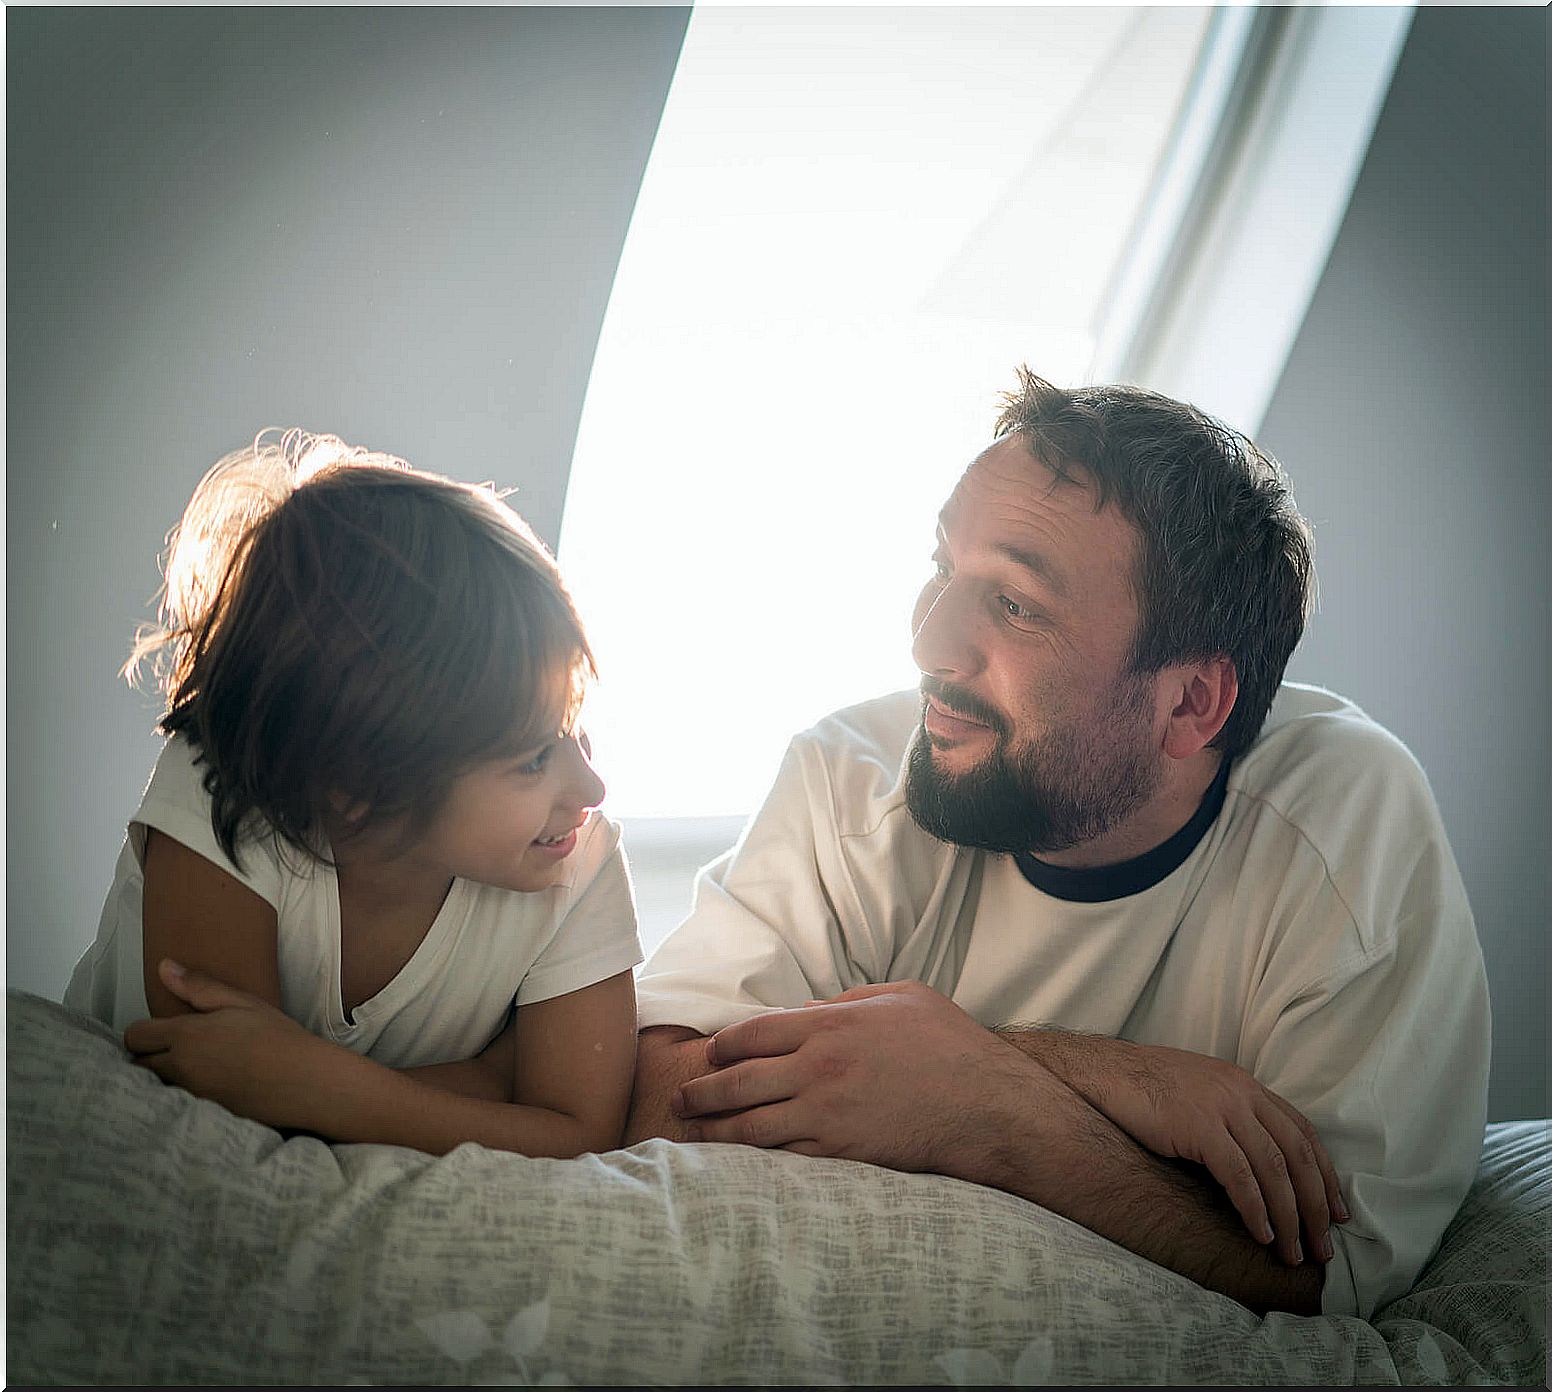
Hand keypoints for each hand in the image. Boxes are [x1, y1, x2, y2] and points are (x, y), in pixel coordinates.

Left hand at [123, 959, 328, 1130]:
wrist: (305, 1081)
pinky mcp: (201, 1114)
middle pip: (138, 1064)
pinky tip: (211, 1084)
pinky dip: (184, 1093)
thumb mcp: (242, 1002)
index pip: (135, 1035)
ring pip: (155, 1085)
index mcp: (186, 1036)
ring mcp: (189, 1095)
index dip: (144, 1030)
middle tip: (178, 1047)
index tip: (162, 1028)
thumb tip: (165, 967)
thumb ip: (199, 986)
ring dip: (164, 1075)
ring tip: (195, 1066)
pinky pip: (177, 1102)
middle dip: (150, 1055)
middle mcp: (180, 1068)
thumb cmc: (277, 1037)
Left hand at [672, 980, 1038, 1174]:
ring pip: (750, 1126)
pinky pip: (783, 1159)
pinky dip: (754, 1162)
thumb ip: (854, 999)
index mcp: (830, 1025)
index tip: (709, 1055)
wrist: (988, 1107)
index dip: (723, 1046)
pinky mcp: (840, 1153)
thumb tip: (816, 1009)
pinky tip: (735, 1164)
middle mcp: (818, 1068)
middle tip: (680, 1100)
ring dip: (714, 1131)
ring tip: (691, 1134)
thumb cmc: (952, 1046)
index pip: (752, 1033)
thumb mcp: (904, 997)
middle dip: (701, 1091)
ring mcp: (826, 1114)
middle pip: (738, 1080)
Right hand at [1084, 1040, 1346, 1265]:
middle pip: (1296, 1154)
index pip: (1302, 1132)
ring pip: (1273, 1168)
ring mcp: (1220, 1106)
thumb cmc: (1144, 1089)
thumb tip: (1256, 1167)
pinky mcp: (1198, 1125)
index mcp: (1245, 1085)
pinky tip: (1261, 1234)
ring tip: (1294, 1253)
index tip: (1336, 1213)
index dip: (1324, 1175)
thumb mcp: (1200, 1095)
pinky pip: (1239, 1175)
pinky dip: (1255, 1208)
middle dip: (1316, 1205)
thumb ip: (1231, 1118)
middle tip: (1323, 1247)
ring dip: (1290, 1216)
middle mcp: (1241, 1092)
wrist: (1102, 1072)